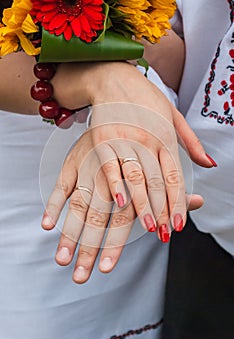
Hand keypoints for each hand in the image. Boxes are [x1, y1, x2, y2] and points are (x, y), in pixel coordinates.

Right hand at [42, 129, 202, 283]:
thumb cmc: (147, 117)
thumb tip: (200, 201)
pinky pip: (63, 183)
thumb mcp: (172, 135)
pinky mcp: (75, 157)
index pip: (141, 206)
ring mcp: (93, 162)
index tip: (127, 258)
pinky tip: (48, 225)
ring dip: (75, 232)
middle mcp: (116, 167)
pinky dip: (55, 203)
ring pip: (86, 202)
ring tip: (66, 259)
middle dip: (103, 244)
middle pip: (110, 212)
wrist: (117, 87)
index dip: (134, 232)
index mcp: (144, 161)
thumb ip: (183, 176)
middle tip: (95, 272)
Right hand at [52, 62, 212, 237]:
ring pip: (136, 177)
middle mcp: (147, 139)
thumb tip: (209, 164)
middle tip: (164, 233)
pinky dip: (115, 184)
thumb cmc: (145, 99)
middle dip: (161, 210)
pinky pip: (110, 165)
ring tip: (148, 226)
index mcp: (165, 136)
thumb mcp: (173, 116)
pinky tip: (120, 202)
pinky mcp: (102, 138)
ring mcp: (124, 138)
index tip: (179, 224)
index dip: (178, 202)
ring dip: (142, 204)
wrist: (114, 78)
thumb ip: (190, 142)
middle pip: (157, 180)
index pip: (175, 175)